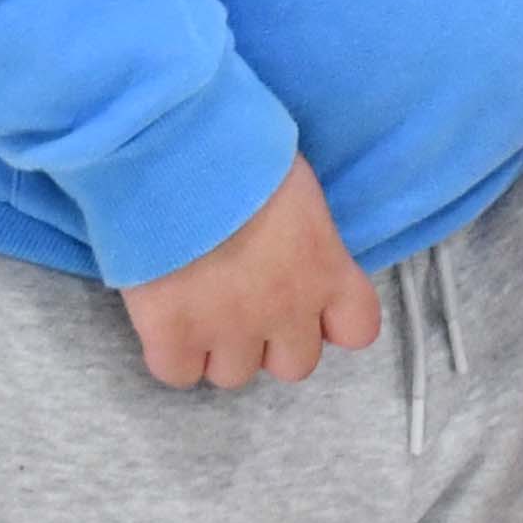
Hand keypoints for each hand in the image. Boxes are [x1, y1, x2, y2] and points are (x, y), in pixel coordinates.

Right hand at [121, 159, 381, 390]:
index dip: (331, 320)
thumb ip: (302, 234)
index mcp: (326, 268)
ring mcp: (229, 328)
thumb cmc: (240, 147)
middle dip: (273, 339)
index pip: (358, 328)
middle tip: (243, 299)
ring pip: (234, 374)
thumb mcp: (294, 186)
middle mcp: (287, 309)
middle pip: (295, 365)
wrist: (177, 151)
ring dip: (219, 347)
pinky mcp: (173, 333)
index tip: (308, 300)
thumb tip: (283, 241)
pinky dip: (172, 352)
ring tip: (198, 303)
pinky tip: (164, 316)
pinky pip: (178, 372)